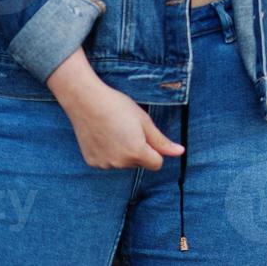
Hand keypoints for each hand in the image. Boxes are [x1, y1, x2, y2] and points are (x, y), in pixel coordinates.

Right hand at [47, 50, 182, 169]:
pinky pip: (108, 162)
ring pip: (123, 163)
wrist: (86, 102)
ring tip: (114, 130)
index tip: (146, 136)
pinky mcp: (92, 162)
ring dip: (123, 152)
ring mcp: (104, 164)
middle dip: (139, 150)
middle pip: (139, 163)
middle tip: (128, 129)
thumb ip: (161, 141)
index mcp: (136, 153)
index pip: (157, 164)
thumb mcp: (144, 121)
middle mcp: (120, 163)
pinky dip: (109, 152)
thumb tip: (180, 152)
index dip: (155, 150)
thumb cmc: (118, 107)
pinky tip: (103, 136)